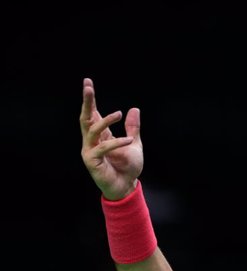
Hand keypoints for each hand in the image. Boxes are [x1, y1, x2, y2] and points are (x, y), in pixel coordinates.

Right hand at [80, 78, 143, 199]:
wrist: (127, 186)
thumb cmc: (128, 167)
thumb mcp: (134, 144)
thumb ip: (132, 128)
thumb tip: (134, 109)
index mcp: (100, 135)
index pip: (92, 114)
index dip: (90, 100)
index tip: (87, 83)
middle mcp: (92, 141)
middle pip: (85, 118)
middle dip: (86, 102)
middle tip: (87, 86)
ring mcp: (90, 151)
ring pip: (91, 130)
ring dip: (104, 120)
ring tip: (117, 114)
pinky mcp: (92, 161)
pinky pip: (103, 148)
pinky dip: (116, 142)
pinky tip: (128, 140)